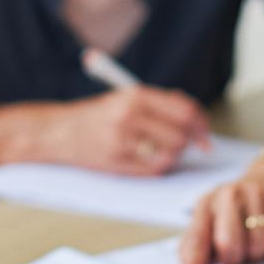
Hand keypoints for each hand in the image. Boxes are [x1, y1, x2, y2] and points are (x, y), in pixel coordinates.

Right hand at [25, 87, 210, 174]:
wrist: (59, 131)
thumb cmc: (98, 115)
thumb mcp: (126, 97)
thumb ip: (159, 103)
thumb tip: (195, 117)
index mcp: (135, 95)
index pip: (184, 110)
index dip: (201, 124)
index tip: (204, 134)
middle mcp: (129, 115)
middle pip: (181, 134)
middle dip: (188, 142)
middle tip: (185, 145)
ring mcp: (122, 139)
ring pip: (170, 153)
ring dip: (173, 155)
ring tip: (160, 150)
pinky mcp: (116, 161)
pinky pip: (154, 169)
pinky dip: (159, 166)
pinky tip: (149, 160)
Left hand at [180, 159, 263, 263]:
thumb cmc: (233, 212)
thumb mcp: (209, 223)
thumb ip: (195, 249)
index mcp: (205, 204)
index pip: (196, 240)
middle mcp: (228, 194)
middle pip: (228, 245)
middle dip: (233, 260)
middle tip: (235, 257)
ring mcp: (255, 193)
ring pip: (258, 246)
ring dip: (256, 255)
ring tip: (252, 243)